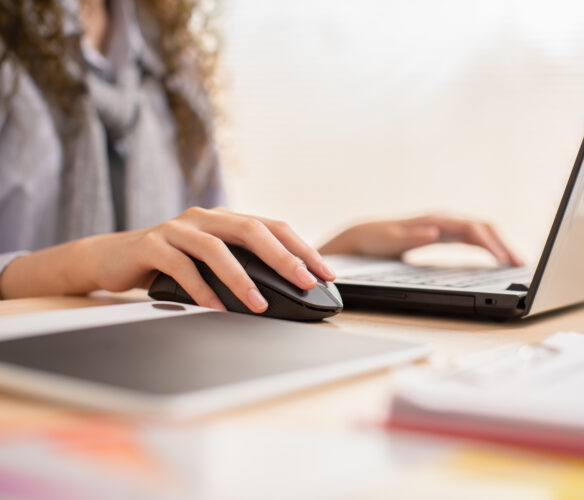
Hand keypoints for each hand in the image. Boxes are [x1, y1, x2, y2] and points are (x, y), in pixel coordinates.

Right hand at [0, 207, 335, 312]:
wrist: (111, 258)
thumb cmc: (171, 264)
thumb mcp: (212, 263)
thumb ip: (243, 267)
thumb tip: (288, 291)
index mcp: (227, 220)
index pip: (275, 227)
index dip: (303, 248)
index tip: (326, 273)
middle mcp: (206, 218)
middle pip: (252, 230)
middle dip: (283, 257)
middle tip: (304, 282)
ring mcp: (177, 228)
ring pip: (216, 248)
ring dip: (241, 279)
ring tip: (259, 305)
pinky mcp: (151, 244)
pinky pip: (180, 265)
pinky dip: (200, 288)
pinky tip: (214, 308)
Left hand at [319, 214, 521, 265]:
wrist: (363, 235)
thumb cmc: (377, 238)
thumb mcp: (391, 239)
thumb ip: (411, 236)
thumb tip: (434, 232)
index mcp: (435, 220)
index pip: (472, 229)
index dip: (490, 244)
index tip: (503, 260)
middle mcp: (444, 220)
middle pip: (483, 228)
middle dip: (503, 245)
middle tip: (521, 264)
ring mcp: (445, 226)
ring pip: (481, 232)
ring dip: (500, 246)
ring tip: (517, 263)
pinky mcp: (444, 234)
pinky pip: (473, 239)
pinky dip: (489, 247)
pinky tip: (497, 260)